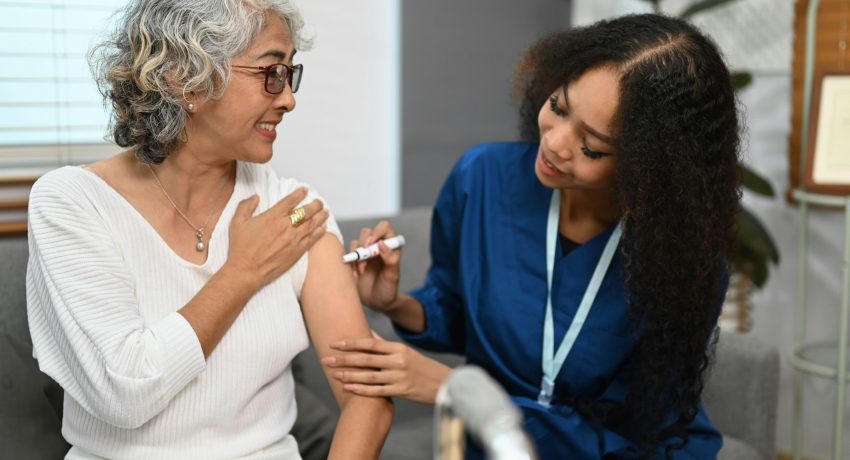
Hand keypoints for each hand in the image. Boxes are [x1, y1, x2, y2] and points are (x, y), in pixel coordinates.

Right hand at [225, 188, 328, 290]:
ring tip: (325, 211)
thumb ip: (246, 206)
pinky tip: (323, 228)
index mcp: (273, 217)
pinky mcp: (298, 251)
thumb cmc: (241, 249)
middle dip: (315, 204)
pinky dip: (320, 232)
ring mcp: (294, 239)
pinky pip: (313, 239)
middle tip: (318, 201)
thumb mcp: (237, 222)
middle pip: (306, 210)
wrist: (247, 271)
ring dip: (320, 216)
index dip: (300, 193)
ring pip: (313, 224)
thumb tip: (255, 197)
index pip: (291, 200)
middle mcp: (286, 226)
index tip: (305, 190)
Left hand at [322, 331, 450, 403]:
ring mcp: (399, 377)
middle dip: (344, 359)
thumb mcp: (406, 351)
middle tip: (326, 359)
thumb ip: (386, 344)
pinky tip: (348, 388)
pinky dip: (361, 390)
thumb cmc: (421, 366)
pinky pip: (377, 391)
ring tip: (334, 374)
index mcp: (398, 348)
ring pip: (369, 376)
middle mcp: (398, 361)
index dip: (351, 343)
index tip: (334, 343)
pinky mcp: (401, 391)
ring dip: (349, 375)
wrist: (442, 383)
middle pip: (366, 359)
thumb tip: (368, 334)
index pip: (370, 343)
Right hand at [350, 221, 401, 311]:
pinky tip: (357, 274)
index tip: (371, 243)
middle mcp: (378, 247)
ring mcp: (366, 253)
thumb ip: (391, 260)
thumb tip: (383, 244)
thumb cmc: (388, 290)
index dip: (377, 232)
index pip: (384, 228)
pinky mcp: (355, 260)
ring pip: (357, 242)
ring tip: (362, 271)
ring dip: (357, 255)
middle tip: (365, 259)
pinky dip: (351, 262)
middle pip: (367, 232)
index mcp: (391, 247)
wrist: (377, 303)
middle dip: (364, 244)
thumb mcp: (392, 277)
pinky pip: (349, 254)